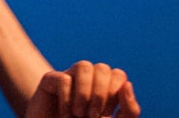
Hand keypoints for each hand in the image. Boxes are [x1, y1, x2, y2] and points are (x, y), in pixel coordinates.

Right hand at [24, 61, 139, 117]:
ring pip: (84, 66)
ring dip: (85, 93)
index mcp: (105, 89)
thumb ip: (129, 110)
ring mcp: (69, 78)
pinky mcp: (50, 81)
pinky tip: (65, 115)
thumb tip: (127, 84)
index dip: (115, 92)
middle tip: (93, 116)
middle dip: (101, 94)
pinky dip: (67, 100)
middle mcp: (88, 80)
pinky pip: (63, 79)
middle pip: (103, 68)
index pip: (118, 75)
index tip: (107, 113)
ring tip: (79, 114)